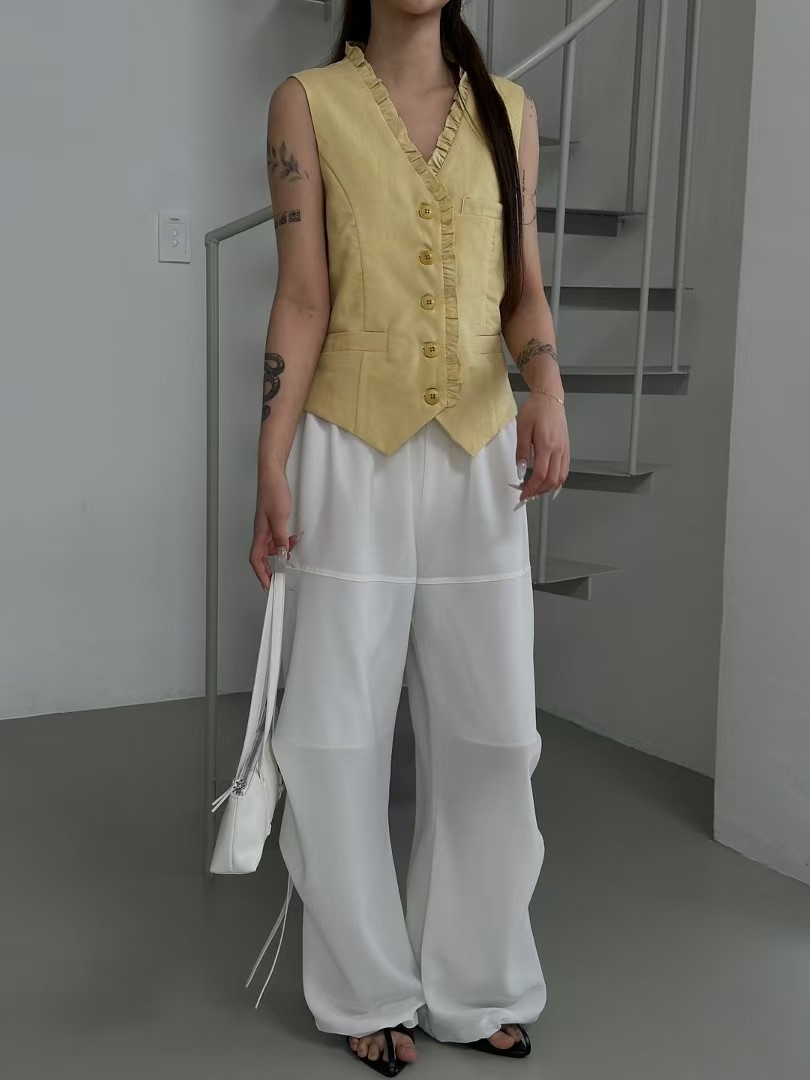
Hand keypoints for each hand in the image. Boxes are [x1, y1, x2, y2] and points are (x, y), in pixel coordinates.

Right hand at [248, 466, 298, 587]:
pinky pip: (276, 539)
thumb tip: (281, 553)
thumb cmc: (272, 491)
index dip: (261, 574)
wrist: (272, 475)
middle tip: (278, 580)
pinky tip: (290, 543)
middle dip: (269, 570)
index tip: (268, 585)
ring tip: (288, 558)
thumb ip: (280, 537)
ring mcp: (266, 527)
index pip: (256, 559)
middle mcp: (261, 532)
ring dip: (278, 556)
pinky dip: (283, 544)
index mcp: (259, 533)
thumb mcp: (279, 516)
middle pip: (262, 557)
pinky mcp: (272, 522)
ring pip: (270, 548)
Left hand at [515, 393, 569, 500]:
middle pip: (552, 480)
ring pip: (561, 477)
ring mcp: (564, 449)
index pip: (540, 474)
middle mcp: (558, 449)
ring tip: (536, 490)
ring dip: (548, 488)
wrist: (550, 397)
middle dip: (539, 491)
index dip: (531, 488)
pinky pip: (565, 470)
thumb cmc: (536, 410)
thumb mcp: (522, 428)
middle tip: (527, 494)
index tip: (523, 494)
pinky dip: (557, 480)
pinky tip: (549, 483)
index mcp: (546, 445)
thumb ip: (521, 451)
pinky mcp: (566, 448)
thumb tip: (520, 469)